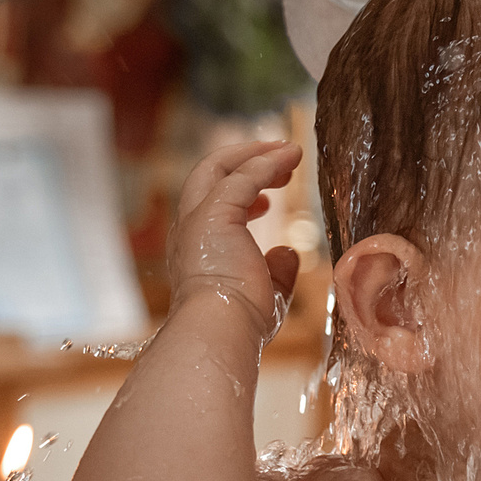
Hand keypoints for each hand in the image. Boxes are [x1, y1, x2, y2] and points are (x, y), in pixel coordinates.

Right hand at [168, 138, 305, 339]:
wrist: (222, 329)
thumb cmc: (240, 323)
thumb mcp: (265, 294)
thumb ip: (276, 272)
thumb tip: (287, 252)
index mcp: (196, 250)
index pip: (211, 207)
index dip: (241, 198)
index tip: (270, 199)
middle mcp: (189, 229)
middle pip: (209, 176)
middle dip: (245, 161)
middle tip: (281, 158)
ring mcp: (197, 218)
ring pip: (219, 167)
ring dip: (256, 154)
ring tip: (290, 150)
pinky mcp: (215, 212)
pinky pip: (243, 176)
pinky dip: (268, 161)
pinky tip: (291, 155)